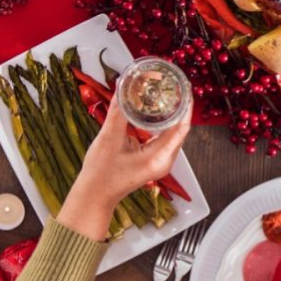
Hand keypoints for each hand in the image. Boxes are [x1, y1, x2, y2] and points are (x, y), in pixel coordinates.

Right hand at [59, 95, 191, 240]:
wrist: (95, 194)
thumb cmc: (101, 174)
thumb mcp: (109, 138)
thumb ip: (118, 111)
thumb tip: (123, 87)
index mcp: (158, 157)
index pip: (181, 127)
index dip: (185, 105)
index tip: (183, 87)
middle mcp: (164, 161)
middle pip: (180, 129)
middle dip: (179, 106)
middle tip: (175, 85)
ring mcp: (160, 162)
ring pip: (173, 133)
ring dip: (171, 114)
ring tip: (169, 93)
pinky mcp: (154, 160)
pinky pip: (165, 138)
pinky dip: (163, 123)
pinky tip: (157, 111)